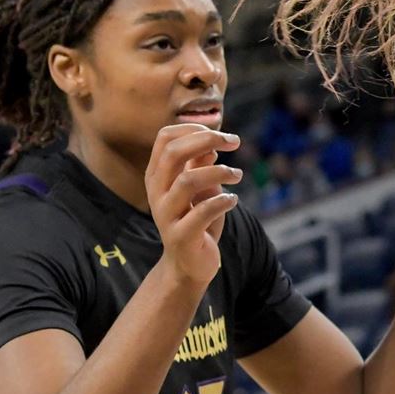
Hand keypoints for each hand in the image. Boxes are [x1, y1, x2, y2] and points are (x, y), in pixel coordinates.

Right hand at [145, 124, 242, 286]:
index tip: (222, 135)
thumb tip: (212, 142)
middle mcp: (156, 192)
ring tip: (237, 174)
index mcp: (157, 175)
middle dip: (207, 140)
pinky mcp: (181, 236)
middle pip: (173, 153)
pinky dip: (223, 201)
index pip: (165, 137)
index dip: (194, 129)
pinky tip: (233, 200)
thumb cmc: (197, 219)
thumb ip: (201, 166)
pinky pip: (203, 211)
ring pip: (188, 180)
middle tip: (235, 142)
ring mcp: (166, 214)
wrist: (188, 264)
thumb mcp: (201, 188)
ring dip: (220, 171)